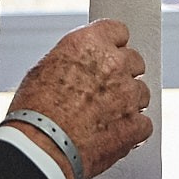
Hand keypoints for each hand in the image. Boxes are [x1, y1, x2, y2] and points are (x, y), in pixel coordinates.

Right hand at [7, 19, 151, 178]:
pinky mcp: (135, 125)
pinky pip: (144, 123)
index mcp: (88, 44)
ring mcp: (128, 95)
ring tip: (103, 118)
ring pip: (142, 93)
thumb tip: (77, 66)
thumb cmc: (34, 113)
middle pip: (134, 61)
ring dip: (128, 103)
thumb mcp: (43, 70)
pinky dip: (132, 130)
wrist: (41, 147)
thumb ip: (72, 62)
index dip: (113, 45)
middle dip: (122, 74)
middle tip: (103, 91)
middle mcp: (113, 64)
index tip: (109, 55)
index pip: (118, 31)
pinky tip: (112, 135)